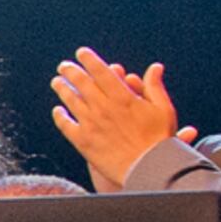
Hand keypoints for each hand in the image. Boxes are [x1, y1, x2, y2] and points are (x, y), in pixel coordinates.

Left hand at [47, 50, 185, 191]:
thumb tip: (155, 67)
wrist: (149, 168)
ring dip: (62, 89)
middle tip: (64, 66)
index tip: (81, 53)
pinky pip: (66, 126)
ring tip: (57, 82)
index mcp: (123, 98)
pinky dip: (60, 116)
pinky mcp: (83, 141)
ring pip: (71, 101)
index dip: (90, 60)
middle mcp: (104, 108)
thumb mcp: (163, 109)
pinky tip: (58, 111)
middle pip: (82, 83)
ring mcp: (91, 124)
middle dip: (71, 71)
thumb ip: (154, 86)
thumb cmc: (159, 139)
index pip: (101, 72)